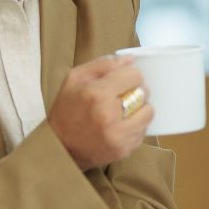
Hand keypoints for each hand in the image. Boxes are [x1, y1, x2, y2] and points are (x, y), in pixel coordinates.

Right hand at [48, 56, 153, 170]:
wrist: (60, 148)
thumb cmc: (66, 110)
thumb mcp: (74, 79)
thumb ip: (103, 64)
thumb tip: (129, 59)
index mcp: (97, 94)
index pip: (135, 75)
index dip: (129, 75)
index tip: (122, 80)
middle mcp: (110, 115)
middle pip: (144, 92)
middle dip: (135, 90)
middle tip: (122, 95)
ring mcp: (118, 135)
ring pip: (148, 112)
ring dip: (139, 108)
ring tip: (124, 110)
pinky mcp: (124, 149)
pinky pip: (144, 130)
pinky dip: (136, 126)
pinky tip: (122, 125)